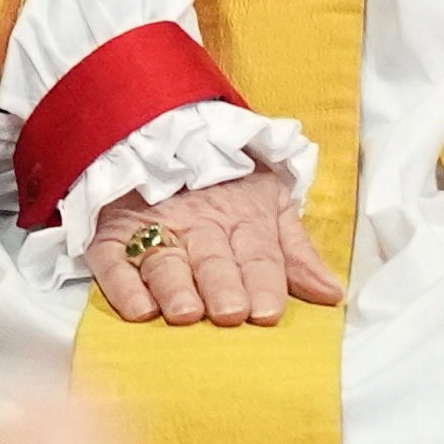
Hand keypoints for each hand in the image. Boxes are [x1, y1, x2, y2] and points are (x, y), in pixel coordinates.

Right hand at [85, 168, 343, 325]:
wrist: (155, 131)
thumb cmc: (225, 181)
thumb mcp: (269, 202)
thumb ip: (296, 252)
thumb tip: (332, 294)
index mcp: (242, 216)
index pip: (257, 253)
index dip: (263, 281)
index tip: (268, 311)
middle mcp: (198, 224)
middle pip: (212, 258)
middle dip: (222, 283)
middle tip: (230, 311)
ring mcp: (152, 228)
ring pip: (165, 261)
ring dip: (175, 287)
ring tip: (187, 312)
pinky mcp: (111, 235)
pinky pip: (114, 261)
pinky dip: (123, 285)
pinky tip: (139, 309)